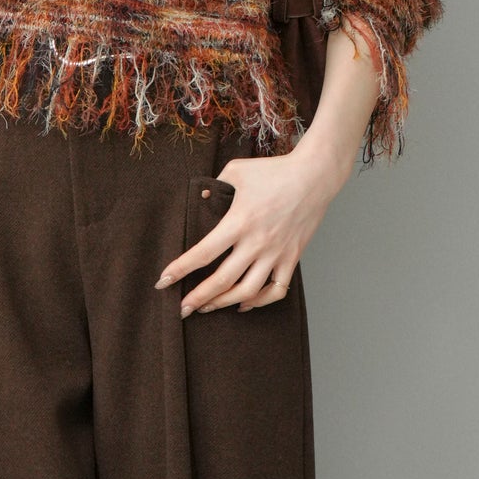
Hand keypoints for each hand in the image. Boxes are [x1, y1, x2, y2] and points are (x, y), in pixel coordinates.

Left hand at [153, 149, 347, 315]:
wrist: (315, 175)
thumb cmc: (274, 171)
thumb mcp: (236, 170)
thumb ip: (214, 185)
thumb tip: (200, 198)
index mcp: (239, 222)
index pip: (203, 253)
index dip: (180, 270)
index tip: (163, 282)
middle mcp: (257, 243)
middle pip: (222, 281)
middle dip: (197, 299)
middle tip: (181, 309)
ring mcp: (276, 253)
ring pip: (247, 292)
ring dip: (224, 304)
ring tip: (207, 308)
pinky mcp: (292, 258)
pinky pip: (276, 290)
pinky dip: (259, 302)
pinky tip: (244, 304)